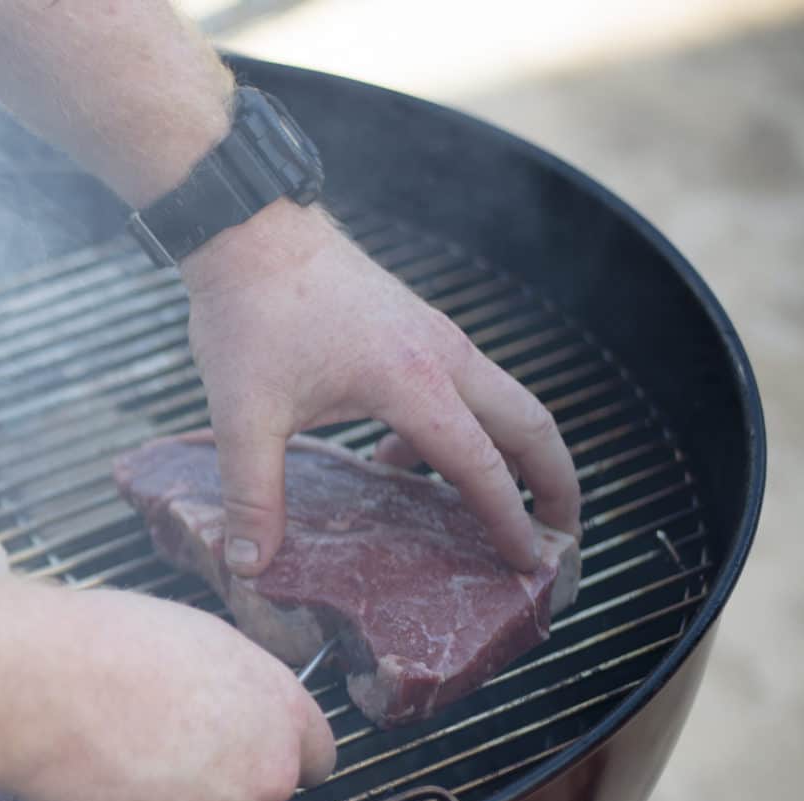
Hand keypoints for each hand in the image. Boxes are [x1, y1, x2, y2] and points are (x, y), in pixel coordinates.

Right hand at [7, 588, 335, 800]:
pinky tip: (91, 778)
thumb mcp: (201, 643)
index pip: (317, 756)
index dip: (278, 752)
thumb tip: (227, 711)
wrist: (46, 688)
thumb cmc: (113, 647)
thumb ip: (237, 692)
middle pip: (253, 794)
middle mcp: (262, 778)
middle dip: (216, 779)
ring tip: (112, 752)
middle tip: (159, 744)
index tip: (252, 754)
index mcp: (280, 714)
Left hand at [181, 203, 582, 576]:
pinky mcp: (415, 329)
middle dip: (555, 484)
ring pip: (502, 403)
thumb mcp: (243, 416)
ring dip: (512, 456)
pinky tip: (399, 463)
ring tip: (496, 513)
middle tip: (560, 539)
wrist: (248, 231)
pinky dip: (459, 431)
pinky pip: (463, 388)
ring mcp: (434, 337)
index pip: (482, 466)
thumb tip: (249, 566)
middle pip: (530, 425)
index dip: (508, 521)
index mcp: (414, 381)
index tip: (530, 566)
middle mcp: (443, 355)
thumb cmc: (250, 315)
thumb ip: (252, 495)